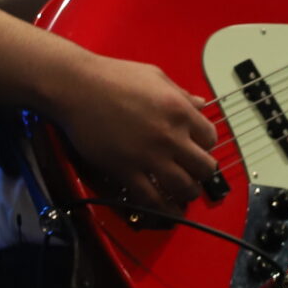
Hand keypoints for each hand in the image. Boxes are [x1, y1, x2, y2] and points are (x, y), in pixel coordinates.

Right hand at [47, 50, 223, 213]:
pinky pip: (152, 199)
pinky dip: (163, 209)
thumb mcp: (155, 76)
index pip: (210, 138)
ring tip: (183, 193)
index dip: (206, 146)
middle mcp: (170, 136)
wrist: (76, 87)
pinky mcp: (126, 171)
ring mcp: (149, 156)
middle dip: (202, 173)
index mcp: (179, 110)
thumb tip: (200, 104)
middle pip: (204, 168)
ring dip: (187, 193)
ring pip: (184, 188)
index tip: (197, 149)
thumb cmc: (112, 77)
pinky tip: (166, 210)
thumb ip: (181, 94)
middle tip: (194, 174)